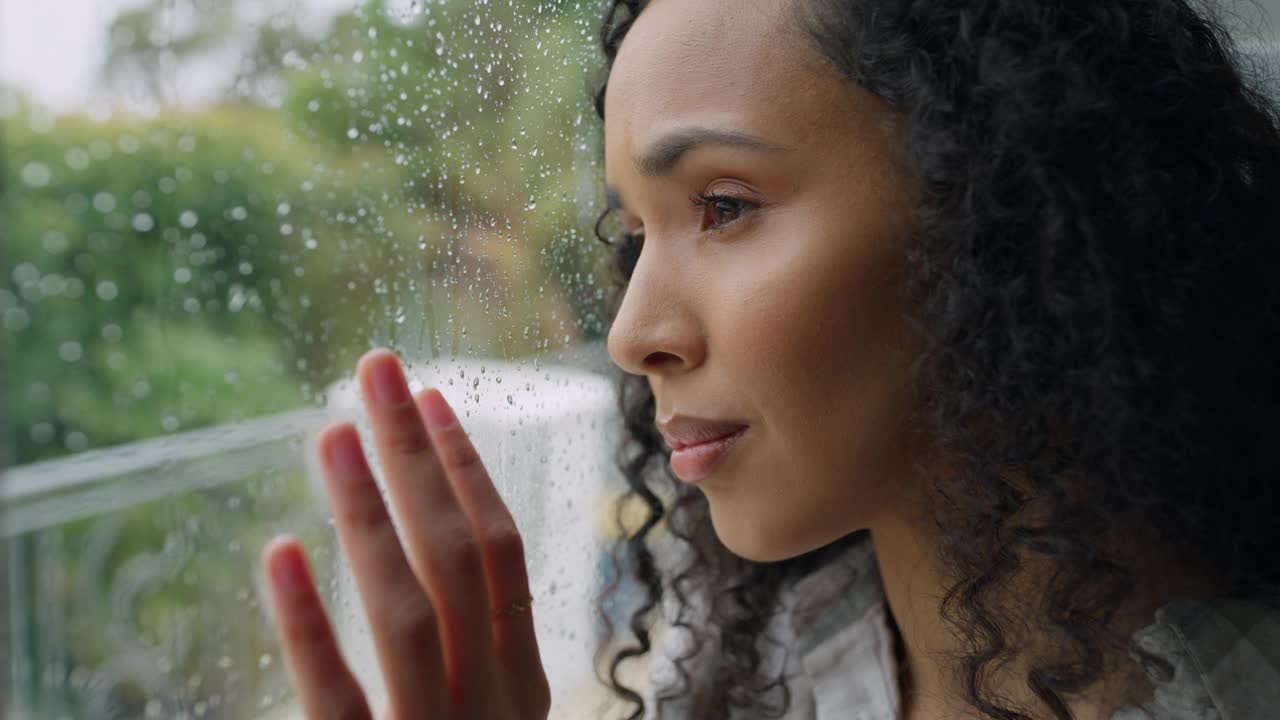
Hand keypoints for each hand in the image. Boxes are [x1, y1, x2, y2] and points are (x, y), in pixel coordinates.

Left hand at [261, 348, 550, 719]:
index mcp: (522, 689)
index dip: (466, 470)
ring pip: (407, 611)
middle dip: (419, 454)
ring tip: (333, 432)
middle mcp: (492, 706)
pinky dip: (307, 625)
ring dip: (370, 513)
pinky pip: (335, 697)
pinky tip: (279, 554)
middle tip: (377, 369)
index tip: (431, 400)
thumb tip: (434, 560)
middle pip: (458, 558)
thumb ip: (469, 669)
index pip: (503, 555)